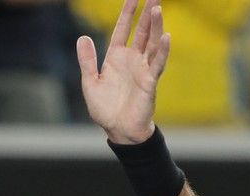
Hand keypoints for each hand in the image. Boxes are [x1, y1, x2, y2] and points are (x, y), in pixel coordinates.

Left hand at [76, 0, 169, 143]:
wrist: (118, 129)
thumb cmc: (105, 108)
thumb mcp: (90, 82)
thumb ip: (87, 60)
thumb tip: (82, 37)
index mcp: (116, 58)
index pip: (122, 30)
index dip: (127, 13)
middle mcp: (132, 60)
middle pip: (142, 32)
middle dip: (147, 14)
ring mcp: (143, 69)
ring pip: (152, 43)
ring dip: (155, 27)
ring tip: (157, 9)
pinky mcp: (150, 82)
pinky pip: (158, 64)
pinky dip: (163, 50)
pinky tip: (167, 36)